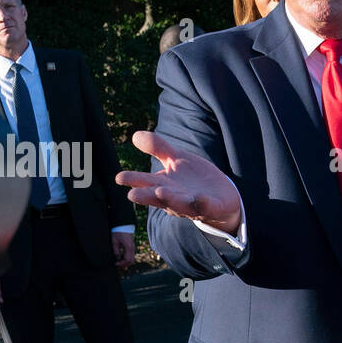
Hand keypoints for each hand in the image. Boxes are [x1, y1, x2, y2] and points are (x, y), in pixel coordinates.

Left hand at [111, 231, 135, 268]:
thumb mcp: (115, 242)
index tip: (116, 264)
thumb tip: (117, 258)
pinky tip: (122, 258)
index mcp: (129, 247)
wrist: (123, 225)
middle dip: (125, 265)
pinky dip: (127, 258)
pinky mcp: (132, 246)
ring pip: (132, 258)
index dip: (122, 264)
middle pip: (131, 261)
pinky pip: (131, 255)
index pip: (127, 260)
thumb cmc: (119, 232)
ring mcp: (133, 247)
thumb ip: (116, 251)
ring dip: (126, 262)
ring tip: (119, 263)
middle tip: (118, 265)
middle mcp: (132, 248)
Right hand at [117, 131, 241, 233]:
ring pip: (179, 204)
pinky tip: (197, 197)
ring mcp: (192, 204)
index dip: (133, 181)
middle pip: (157, 197)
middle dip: (146, 196)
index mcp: (163, 186)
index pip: (145, 183)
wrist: (222, 196)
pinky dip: (201, 202)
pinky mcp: (211, 207)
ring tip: (160, 191)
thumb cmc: (193, 179)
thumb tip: (134, 135)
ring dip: (170, 199)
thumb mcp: (176, 159)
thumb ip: (157, 147)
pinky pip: (205, 206)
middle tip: (132, 195)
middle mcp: (174, 198)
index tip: (119, 178)